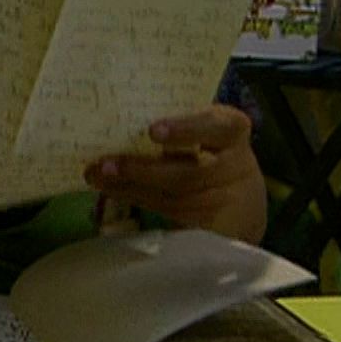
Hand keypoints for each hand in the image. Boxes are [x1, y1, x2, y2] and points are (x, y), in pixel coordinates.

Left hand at [85, 105, 265, 242]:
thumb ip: (177, 123)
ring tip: (97, 176)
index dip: (186, 129)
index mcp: (233, 130)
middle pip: (190, 173)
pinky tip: (112, 191)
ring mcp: (225, 199)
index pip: (217, 127)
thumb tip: (117, 116)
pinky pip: (170, 214)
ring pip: (174, 198)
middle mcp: (234, 165)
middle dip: (144, 170)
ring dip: (130, 188)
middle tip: (107, 164)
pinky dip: (137, 200)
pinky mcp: (212, 225)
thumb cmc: (211, 147)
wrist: (243, 197)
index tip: (153, 131)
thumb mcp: (206, 128)